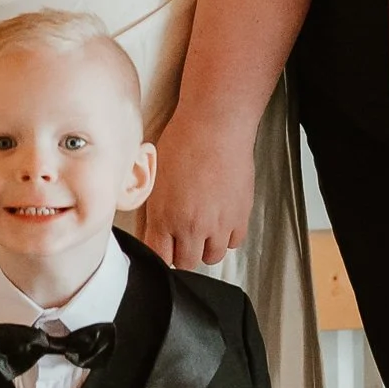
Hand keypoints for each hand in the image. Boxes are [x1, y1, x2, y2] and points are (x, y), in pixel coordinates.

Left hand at [137, 111, 257, 268]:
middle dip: (181, 252)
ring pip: (212, 257)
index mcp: (165, 218)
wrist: (216, 125)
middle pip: (186, 262)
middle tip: (181, 235)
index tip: (161, 246)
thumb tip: (147, 232)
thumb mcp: (153, 177)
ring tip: (202, 227)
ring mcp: (219, 224)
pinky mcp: (240, 215)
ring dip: (205, 246)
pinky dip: (226, 236)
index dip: (159, 254)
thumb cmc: (183, 142)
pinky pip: (234, 242)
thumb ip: (151, 211)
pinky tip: (220, 219)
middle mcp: (192, 226)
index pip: (160, 258)